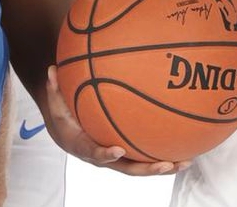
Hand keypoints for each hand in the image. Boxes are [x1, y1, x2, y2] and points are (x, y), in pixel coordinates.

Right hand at [43, 66, 189, 175]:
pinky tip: (185, 149)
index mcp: (84, 147)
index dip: (105, 154)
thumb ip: (55, 88)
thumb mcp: (55, 102)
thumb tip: (51, 69)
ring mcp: (118, 158)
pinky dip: (165, 156)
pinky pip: (146, 157)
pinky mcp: (128, 154)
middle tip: (165, 164)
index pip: (94, 153)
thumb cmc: (64, 115)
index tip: (117, 150)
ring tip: (186, 162)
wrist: (67, 131)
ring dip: (163, 167)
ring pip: (141, 167)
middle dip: (146, 169)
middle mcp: (104, 157)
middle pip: (126, 168)